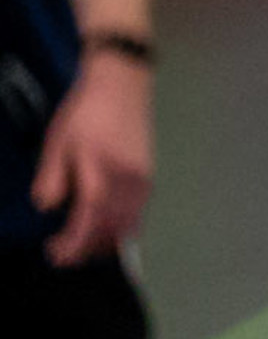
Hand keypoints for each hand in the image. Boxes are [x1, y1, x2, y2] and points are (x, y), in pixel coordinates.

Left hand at [31, 51, 151, 265]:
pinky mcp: (149, 175)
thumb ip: (51, 178)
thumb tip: (48, 208)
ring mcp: (143, 180)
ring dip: (107, 240)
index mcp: (104, 175)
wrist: (123, 83)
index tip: (55, 254)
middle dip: (89, 248)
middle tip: (65, 255)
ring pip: (129, 224)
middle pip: (112, 229)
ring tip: (84, 244)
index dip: (73, 244)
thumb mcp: (58, 142)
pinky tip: (107, 226)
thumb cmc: (86, 111)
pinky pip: (138, 212)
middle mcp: (129, 183)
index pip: (89, 222)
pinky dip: (122, 227)